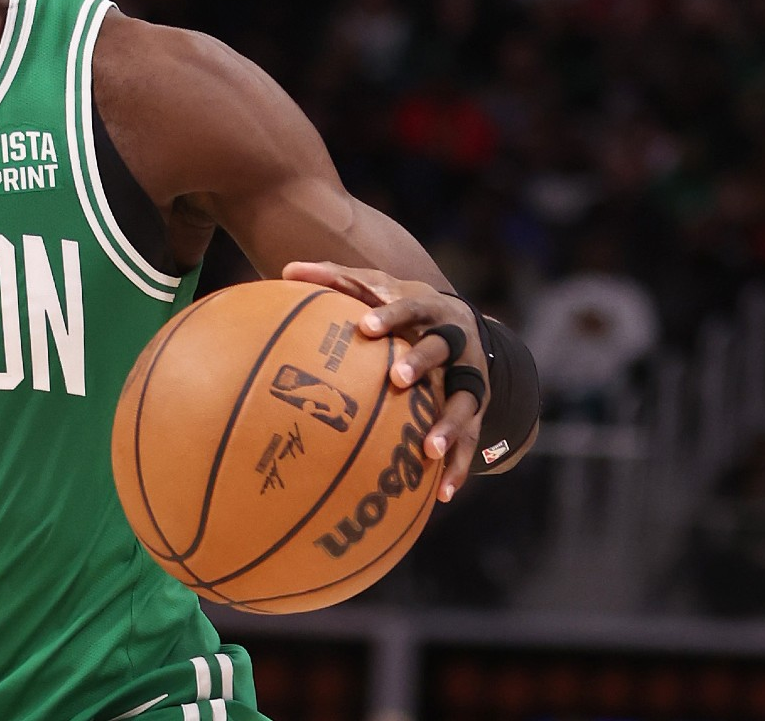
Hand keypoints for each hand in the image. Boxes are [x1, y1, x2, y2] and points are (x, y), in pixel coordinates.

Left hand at [281, 261, 484, 502]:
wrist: (468, 326)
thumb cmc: (405, 308)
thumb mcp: (378, 287)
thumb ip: (337, 278)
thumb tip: (287, 268)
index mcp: (428, 309)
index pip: (409, 308)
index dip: (390, 317)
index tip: (365, 327)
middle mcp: (455, 341)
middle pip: (441, 349)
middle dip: (421, 364)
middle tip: (399, 380)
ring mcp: (469, 377)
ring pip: (464, 401)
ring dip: (449, 426)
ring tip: (429, 452)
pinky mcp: (477, 408)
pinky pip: (471, 440)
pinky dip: (458, 467)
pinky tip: (441, 495)